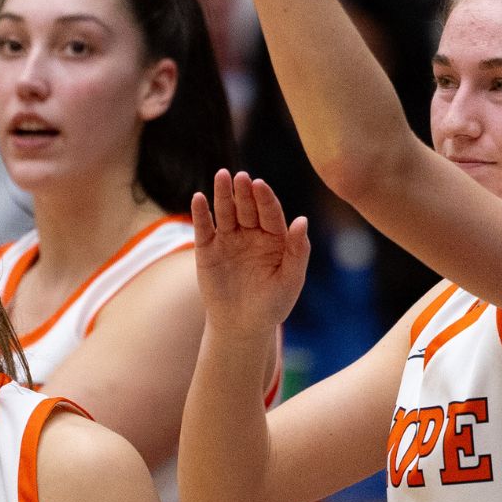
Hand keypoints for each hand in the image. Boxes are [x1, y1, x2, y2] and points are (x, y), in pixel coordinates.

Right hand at [192, 170, 309, 338]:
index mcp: (274, 238)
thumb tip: (302, 220)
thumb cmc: (272, 304)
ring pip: (225, 212)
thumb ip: (299, 251)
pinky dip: (200, 213)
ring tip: (221, 176)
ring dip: (222, 194)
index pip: (270, 212)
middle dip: (244, 192)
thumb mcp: (290, 280)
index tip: (259, 184)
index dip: (265, 198)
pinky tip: (199, 198)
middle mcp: (251, 234)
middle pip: (247, 207)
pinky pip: (203, 228)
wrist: (242, 326)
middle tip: (240, 177)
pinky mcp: (207, 249)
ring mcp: (228, 239)